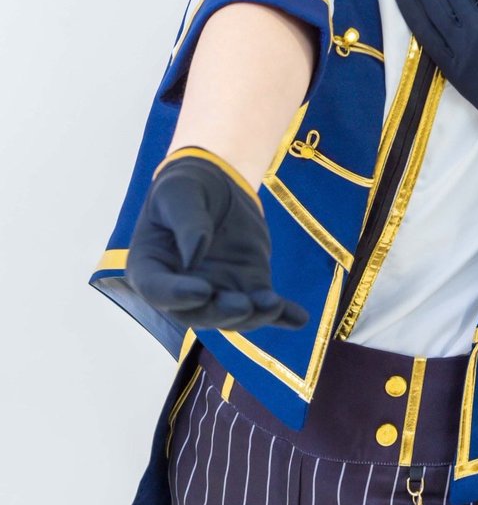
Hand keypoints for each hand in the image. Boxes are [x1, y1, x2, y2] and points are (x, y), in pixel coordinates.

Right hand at [126, 150, 307, 331]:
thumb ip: (187, 222)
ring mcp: (218, 291)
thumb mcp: (180, 194)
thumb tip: (195, 254)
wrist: (214, 186)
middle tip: (244, 305)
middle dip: (223, 313)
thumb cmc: (186, 187)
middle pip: (200, 313)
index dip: (178, 295)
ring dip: (255, 316)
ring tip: (275, 305)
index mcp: (152, 269)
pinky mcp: (248, 286)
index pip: (160, 291)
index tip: (201, 290)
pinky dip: (283, 315)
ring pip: (235, 316)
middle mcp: (183, 291)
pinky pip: (264, 305)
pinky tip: (299, 318)